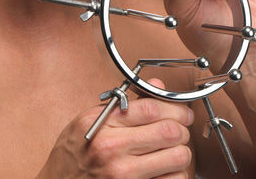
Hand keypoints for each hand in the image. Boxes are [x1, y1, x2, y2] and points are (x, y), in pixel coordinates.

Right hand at [36, 80, 193, 177]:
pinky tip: (163, 169)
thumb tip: (158, 85)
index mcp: (103, 125)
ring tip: (171, 150)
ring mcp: (124, 176)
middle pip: (170, 132)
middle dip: (182, 128)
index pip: (152, 109)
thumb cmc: (73, 153)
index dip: (175, 108)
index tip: (182, 112)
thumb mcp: (90, 119)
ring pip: (178, 158)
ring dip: (180, 152)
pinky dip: (175, 174)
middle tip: (179, 129)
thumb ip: (125, 102)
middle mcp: (113, 150)